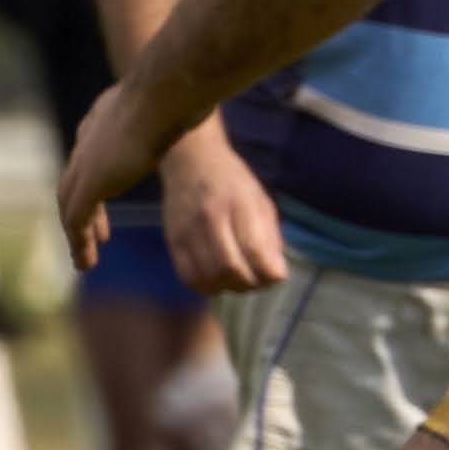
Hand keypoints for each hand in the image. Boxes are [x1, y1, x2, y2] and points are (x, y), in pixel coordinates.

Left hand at [58, 80, 182, 269]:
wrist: (164, 95)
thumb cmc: (176, 93)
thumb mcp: (166, 101)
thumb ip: (165, 111)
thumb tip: (186, 111)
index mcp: (102, 119)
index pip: (90, 154)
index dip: (96, 178)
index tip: (104, 199)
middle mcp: (87, 140)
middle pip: (74, 182)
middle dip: (83, 209)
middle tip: (97, 234)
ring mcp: (84, 164)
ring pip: (70, 205)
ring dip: (77, 233)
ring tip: (86, 258)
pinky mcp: (88, 185)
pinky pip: (75, 221)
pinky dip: (78, 242)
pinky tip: (86, 261)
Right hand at [154, 125, 288, 293]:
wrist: (191, 162)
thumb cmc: (233, 182)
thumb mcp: (261, 202)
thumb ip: (269, 238)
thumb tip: (275, 275)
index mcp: (240, 205)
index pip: (255, 250)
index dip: (269, 273)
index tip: (276, 276)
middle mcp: (211, 218)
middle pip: (231, 268)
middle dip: (250, 284)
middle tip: (257, 282)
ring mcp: (188, 230)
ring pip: (208, 276)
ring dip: (228, 287)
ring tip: (238, 281)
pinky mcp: (172, 240)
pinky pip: (187, 275)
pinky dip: (204, 286)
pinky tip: (215, 280)